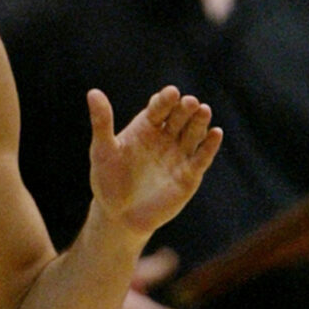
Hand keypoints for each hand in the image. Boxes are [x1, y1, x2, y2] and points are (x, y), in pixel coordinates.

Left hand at [88, 85, 221, 240]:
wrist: (119, 216)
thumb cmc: (107, 181)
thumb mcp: (103, 151)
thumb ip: (102, 122)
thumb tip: (93, 92)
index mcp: (147, 126)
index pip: (159, 107)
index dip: (165, 100)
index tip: (170, 94)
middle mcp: (167, 136)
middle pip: (180, 116)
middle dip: (185, 109)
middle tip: (189, 102)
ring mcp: (180, 153)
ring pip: (194, 132)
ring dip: (200, 121)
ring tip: (203, 111)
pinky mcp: (190, 173)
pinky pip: (202, 156)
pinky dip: (210, 145)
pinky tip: (215, 133)